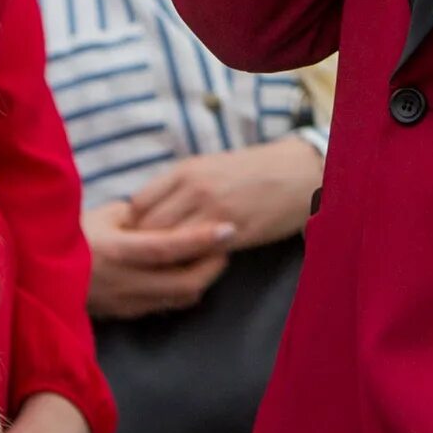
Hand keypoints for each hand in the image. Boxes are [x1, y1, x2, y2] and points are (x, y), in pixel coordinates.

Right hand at [85, 199, 231, 318]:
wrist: (37, 273)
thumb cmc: (74, 235)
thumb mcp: (104, 216)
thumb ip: (140, 215)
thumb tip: (174, 211)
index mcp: (116, 251)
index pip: (168, 248)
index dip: (201, 239)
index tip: (228, 228)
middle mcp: (124, 281)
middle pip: (185, 282)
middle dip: (214, 265)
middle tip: (226, 244)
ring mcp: (126, 303)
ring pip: (180, 298)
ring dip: (202, 279)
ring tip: (212, 257)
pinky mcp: (126, 314)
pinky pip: (166, 306)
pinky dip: (184, 291)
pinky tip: (188, 272)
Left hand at [122, 139, 320, 247]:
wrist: (297, 172)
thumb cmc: (252, 170)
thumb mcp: (209, 166)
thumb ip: (178, 187)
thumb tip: (149, 212)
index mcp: (185, 170)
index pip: (138, 204)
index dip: (135, 225)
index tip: (139, 236)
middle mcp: (194, 189)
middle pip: (148, 228)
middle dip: (146, 246)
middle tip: (150, 258)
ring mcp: (214, 211)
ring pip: (171, 245)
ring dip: (168, 258)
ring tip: (171, 265)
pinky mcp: (234, 233)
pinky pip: (200, 255)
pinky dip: (192, 263)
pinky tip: (196, 265)